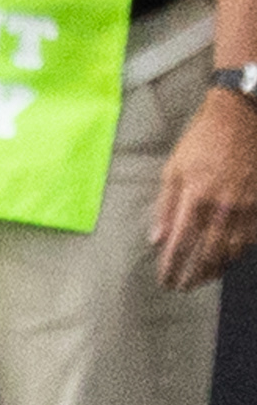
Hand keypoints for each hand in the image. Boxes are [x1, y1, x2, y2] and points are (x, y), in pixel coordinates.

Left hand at [154, 87, 256, 290]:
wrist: (242, 118)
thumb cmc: (201, 141)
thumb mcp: (173, 169)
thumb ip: (165, 207)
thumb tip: (157, 239)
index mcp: (196, 198)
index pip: (181, 245)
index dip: (172, 268)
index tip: (165, 281)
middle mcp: (223, 208)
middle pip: (209, 255)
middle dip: (195, 275)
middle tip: (183, 286)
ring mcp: (248, 208)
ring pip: (234, 251)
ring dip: (217, 269)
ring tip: (204, 277)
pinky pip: (252, 238)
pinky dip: (240, 253)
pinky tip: (229, 258)